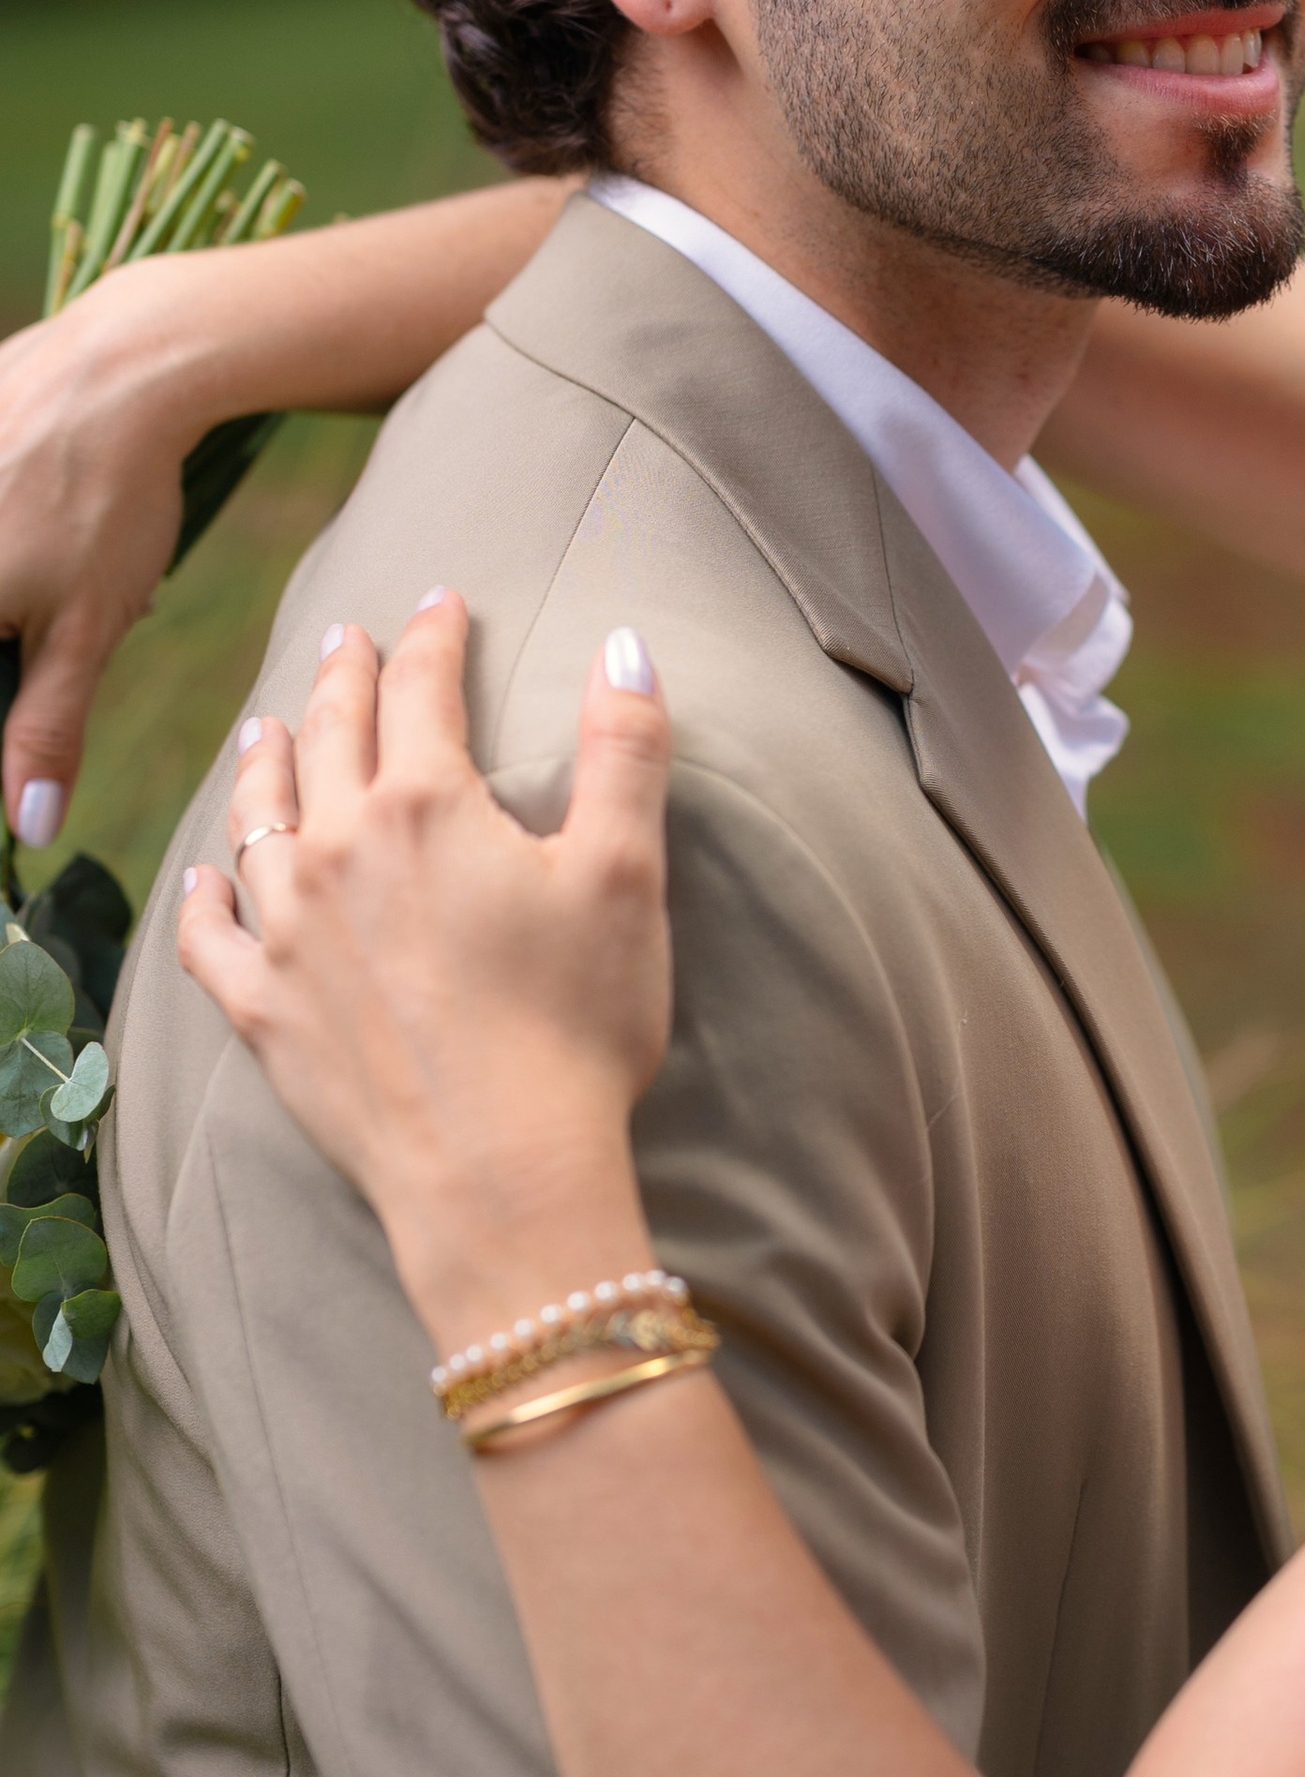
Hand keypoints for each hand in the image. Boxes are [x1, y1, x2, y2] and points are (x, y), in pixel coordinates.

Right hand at [0, 266, 194, 845]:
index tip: (39, 666)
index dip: (5, 708)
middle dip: (14, 636)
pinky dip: (10, 535)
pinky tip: (42, 502)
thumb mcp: (84, 628)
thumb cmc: (106, 495)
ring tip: (56, 549)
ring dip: (17, 590)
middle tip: (54, 599)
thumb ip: (46, 730)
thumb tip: (27, 826)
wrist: (124, 363)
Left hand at [176, 595, 675, 1347]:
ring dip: (265, 763)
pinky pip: (210, 935)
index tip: (441, 603)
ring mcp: (286, 932)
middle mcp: (337, 851)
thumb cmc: (577, 1026)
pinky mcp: (261, 1010)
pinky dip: (206, 895)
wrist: (498, 1173)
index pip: (422, 690)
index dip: (434, 638)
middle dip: (343, 677)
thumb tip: (624, 644)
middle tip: (347, 638)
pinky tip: (207, 876)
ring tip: (268, 729)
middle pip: (329, 736)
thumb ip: (625, 750)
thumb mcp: (625, 875)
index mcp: (427, 807)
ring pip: (258, 819)